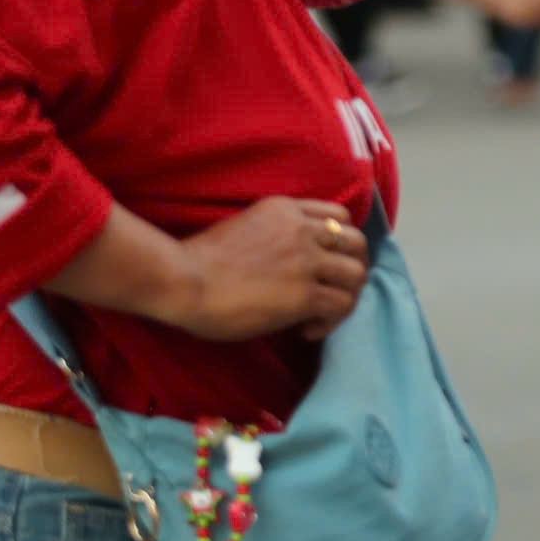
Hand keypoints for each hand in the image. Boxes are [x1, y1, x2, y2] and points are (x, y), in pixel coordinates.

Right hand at [170, 197, 370, 342]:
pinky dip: (331, 321)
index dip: (339, 242)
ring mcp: (306, 261)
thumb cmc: (198, 260)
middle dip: (351, 267)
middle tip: (332, 290)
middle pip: (357, 242)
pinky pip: (341, 305)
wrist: (182, 279)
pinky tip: (307, 330)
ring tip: (322, 313)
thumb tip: (290, 262)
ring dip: (346, 296)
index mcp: (286, 210)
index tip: (324, 262)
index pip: (339, 216)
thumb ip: (276, 233)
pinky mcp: (304, 294)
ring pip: (356, 274)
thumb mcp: (245, 226)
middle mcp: (303, 229)